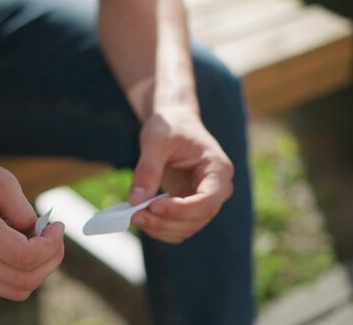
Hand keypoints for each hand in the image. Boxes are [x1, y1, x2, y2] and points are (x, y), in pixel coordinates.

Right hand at [0, 154, 64, 300]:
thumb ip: (23, 209)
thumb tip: (40, 234)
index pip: (25, 257)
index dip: (51, 246)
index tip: (56, 226)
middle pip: (26, 280)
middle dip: (51, 259)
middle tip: (53, 234)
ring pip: (18, 290)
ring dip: (39, 268)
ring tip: (38, 241)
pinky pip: (6, 286)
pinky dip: (23, 272)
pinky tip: (21, 247)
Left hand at [129, 108, 233, 243]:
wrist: (173, 123)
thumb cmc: (169, 127)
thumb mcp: (155, 142)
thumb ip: (147, 170)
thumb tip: (136, 201)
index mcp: (218, 169)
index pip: (207, 201)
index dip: (181, 210)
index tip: (153, 206)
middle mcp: (217, 189)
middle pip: (197, 219)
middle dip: (165, 222)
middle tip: (134, 215)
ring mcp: (204, 200)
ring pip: (187, 228)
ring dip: (160, 228)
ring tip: (134, 216)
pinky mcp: (190, 207)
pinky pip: (178, 227)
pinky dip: (160, 228)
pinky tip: (141, 217)